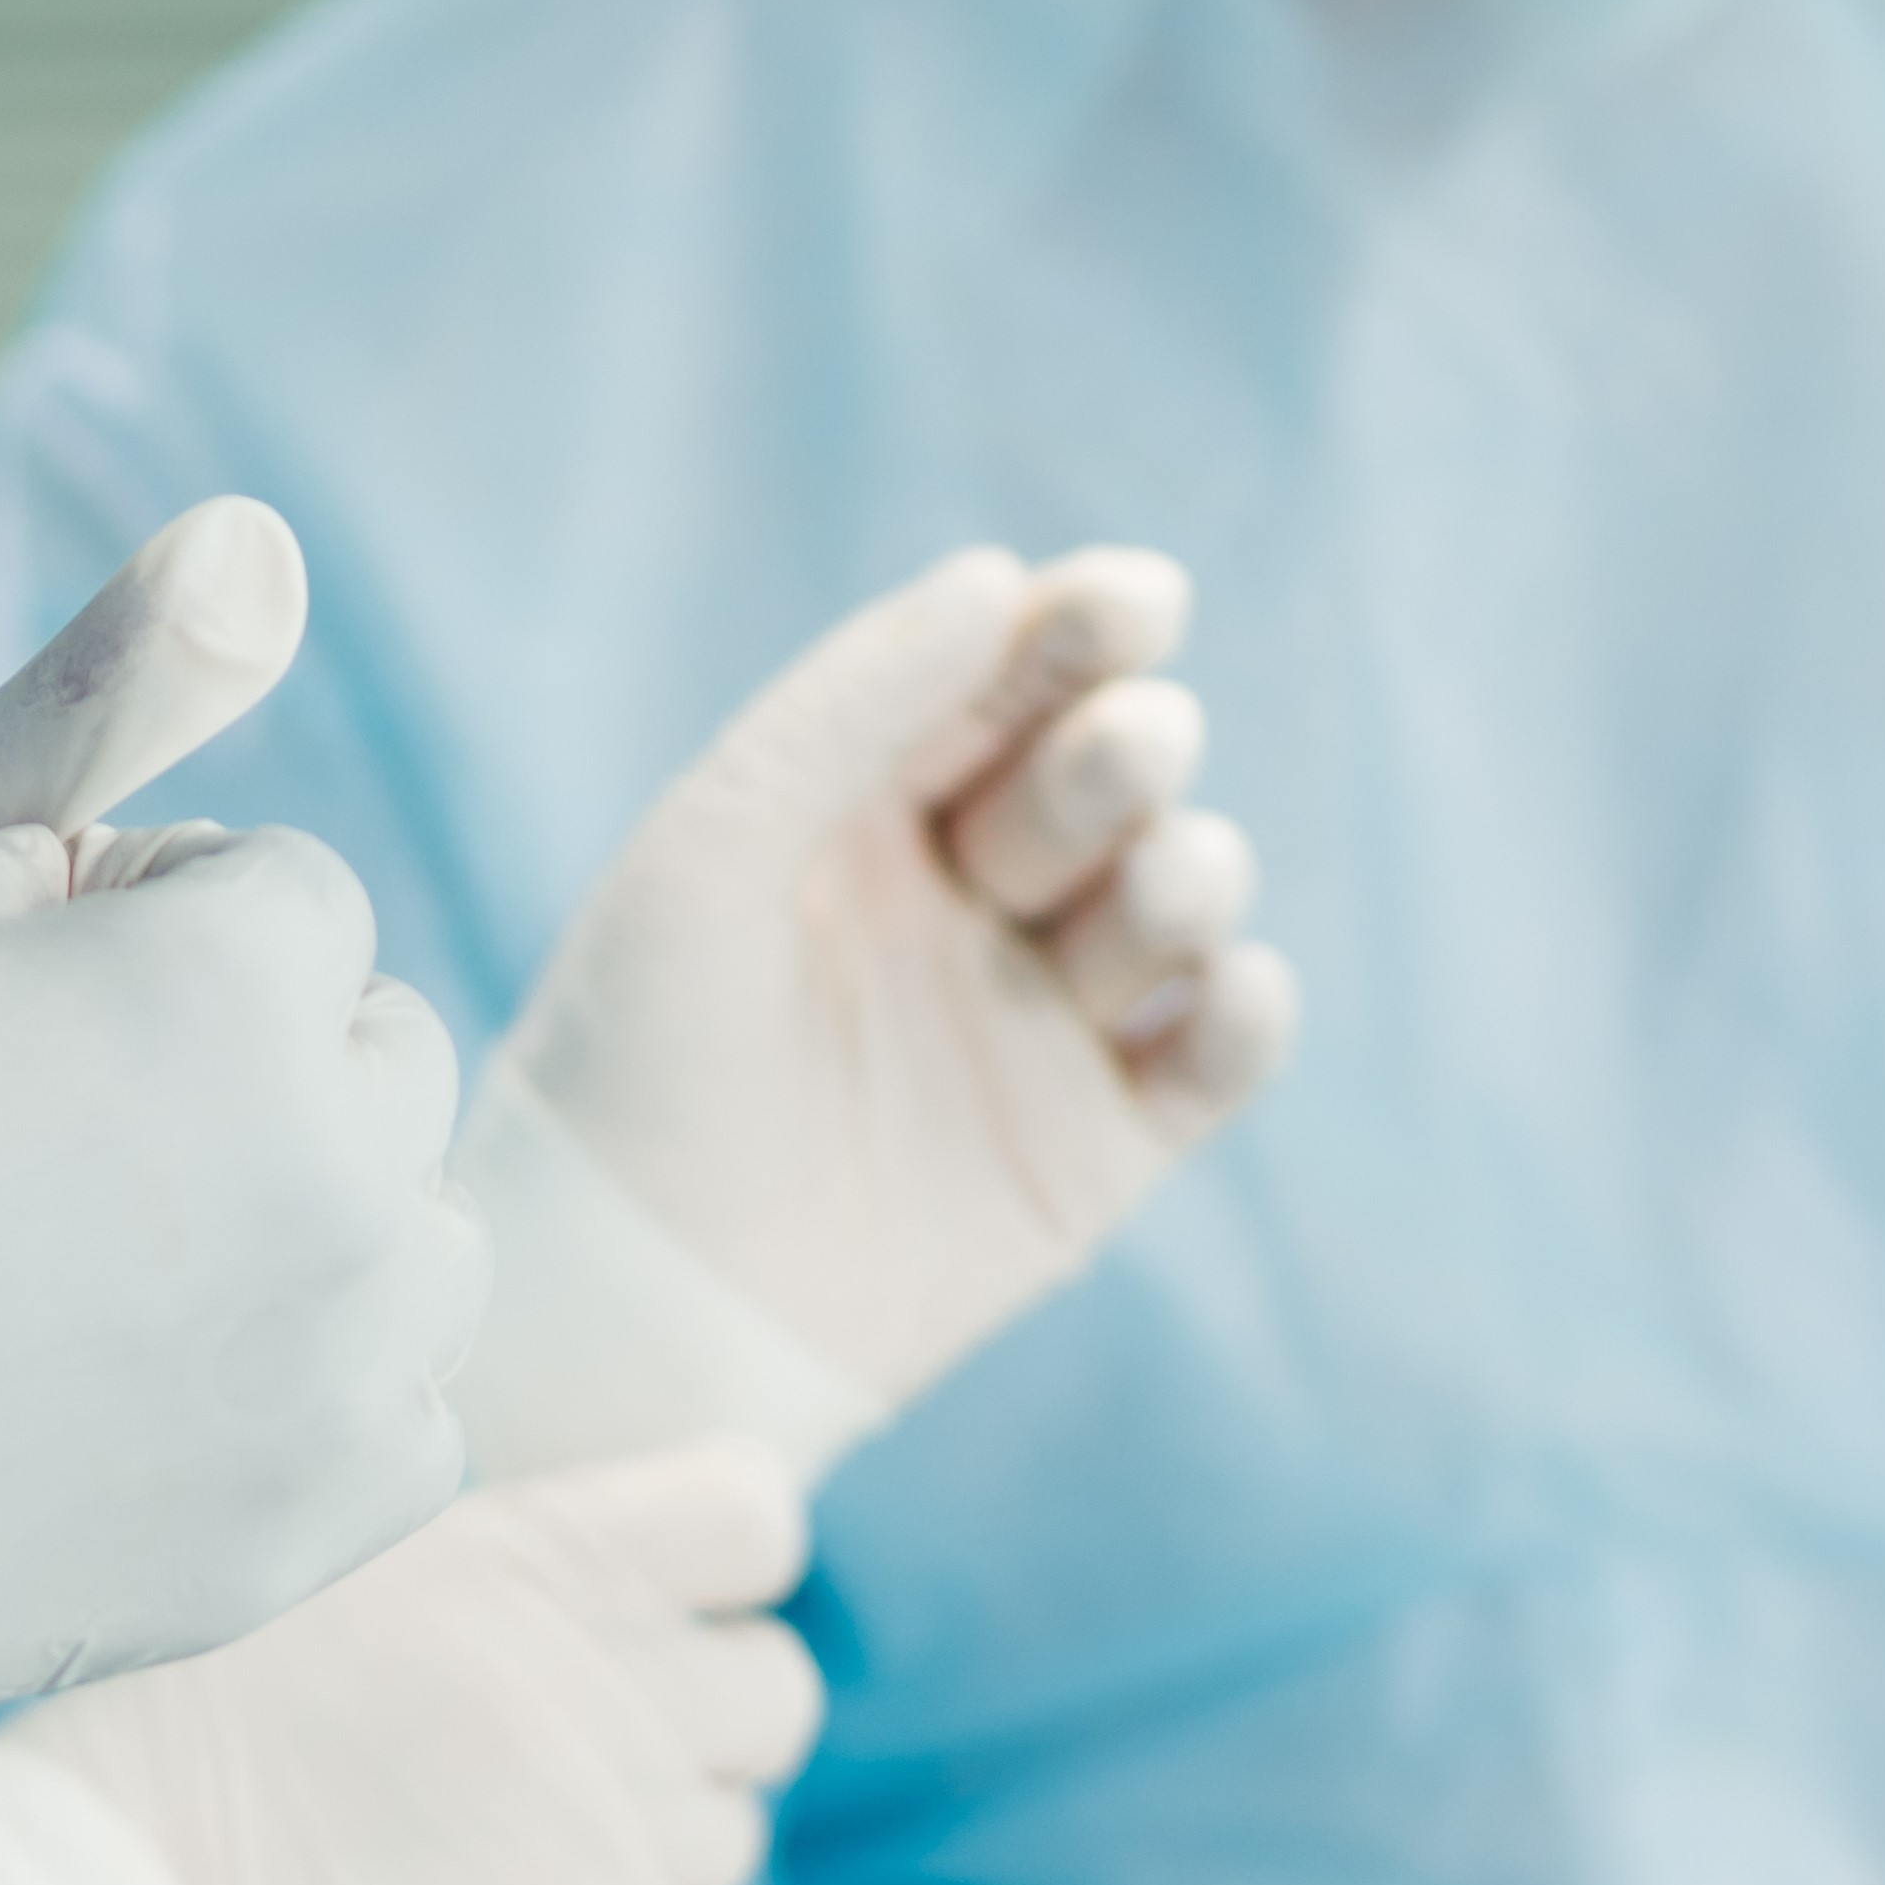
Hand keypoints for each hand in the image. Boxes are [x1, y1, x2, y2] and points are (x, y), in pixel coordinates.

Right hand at [0, 816, 486, 1721]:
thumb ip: (22, 862)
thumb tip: (106, 888)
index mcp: (234, 987)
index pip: (298, 892)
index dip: (177, 911)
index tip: (70, 972)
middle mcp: (340, 1170)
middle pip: (390, 1060)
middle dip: (275, 1058)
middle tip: (106, 1123)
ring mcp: (346, 1363)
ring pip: (428, 1244)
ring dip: (331, 1224)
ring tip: (165, 1260)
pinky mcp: (314, 1522)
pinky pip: (407, 1420)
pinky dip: (329, 1397)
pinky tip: (193, 1394)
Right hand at [0, 1447, 819, 1884]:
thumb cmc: (156, 1740)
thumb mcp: (302, 1567)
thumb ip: (466, 1557)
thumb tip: (546, 1561)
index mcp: (539, 1563)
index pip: (751, 1518)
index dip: (723, 1558)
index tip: (663, 1594)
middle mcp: (613, 1697)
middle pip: (776, 1692)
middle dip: (707, 1713)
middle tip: (591, 1745)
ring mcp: (625, 1849)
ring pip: (736, 1835)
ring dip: (656, 1842)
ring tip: (518, 1859)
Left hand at [457, 546, 1299, 1484]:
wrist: (639, 1303)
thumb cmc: (640, 1064)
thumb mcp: (715, 848)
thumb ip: (850, 704)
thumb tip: (993, 581)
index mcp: (860, 817)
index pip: (1002, 686)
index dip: (1082, 631)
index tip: (1138, 602)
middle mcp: (960, 909)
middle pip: (1101, 781)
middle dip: (1128, 752)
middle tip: (1127, 754)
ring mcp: (1033, 1027)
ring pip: (1174, 903)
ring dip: (1192, 871)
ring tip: (1162, 884)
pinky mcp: (1090, 1155)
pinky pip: (1215, 1060)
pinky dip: (1245, 1013)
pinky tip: (1225, 991)